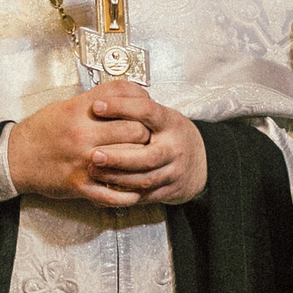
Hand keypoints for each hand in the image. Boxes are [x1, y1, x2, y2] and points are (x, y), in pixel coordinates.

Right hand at [7, 82, 156, 207]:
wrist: (16, 157)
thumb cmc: (43, 130)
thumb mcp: (68, 105)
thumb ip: (99, 99)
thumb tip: (131, 94)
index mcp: (81, 111)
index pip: (128, 106)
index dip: (143, 111)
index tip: (145, 117)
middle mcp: (84, 135)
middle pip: (136, 132)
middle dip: (147, 136)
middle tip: (148, 140)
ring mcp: (83, 162)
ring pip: (130, 162)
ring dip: (142, 164)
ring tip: (145, 163)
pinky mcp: (79, 185)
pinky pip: (113, 194)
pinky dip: (128, 195)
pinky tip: (133, 191)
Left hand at [86, 87, 206, 205]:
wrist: (200, 163)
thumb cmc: (170, 135)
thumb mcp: (161, 116)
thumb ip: (137, 107)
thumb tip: (105, 96)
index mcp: (170, 123)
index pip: (147, 111)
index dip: (122, 107)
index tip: (97, 106)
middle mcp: (174, 149)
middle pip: (147, 157)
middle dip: (119, 157)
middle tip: (93, 154)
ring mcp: (173, 173)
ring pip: (144, 180)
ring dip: (117, 177)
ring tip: (93, 170)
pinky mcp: (167, 192)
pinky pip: (143, 196)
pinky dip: (122, 194)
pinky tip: (102, 187)